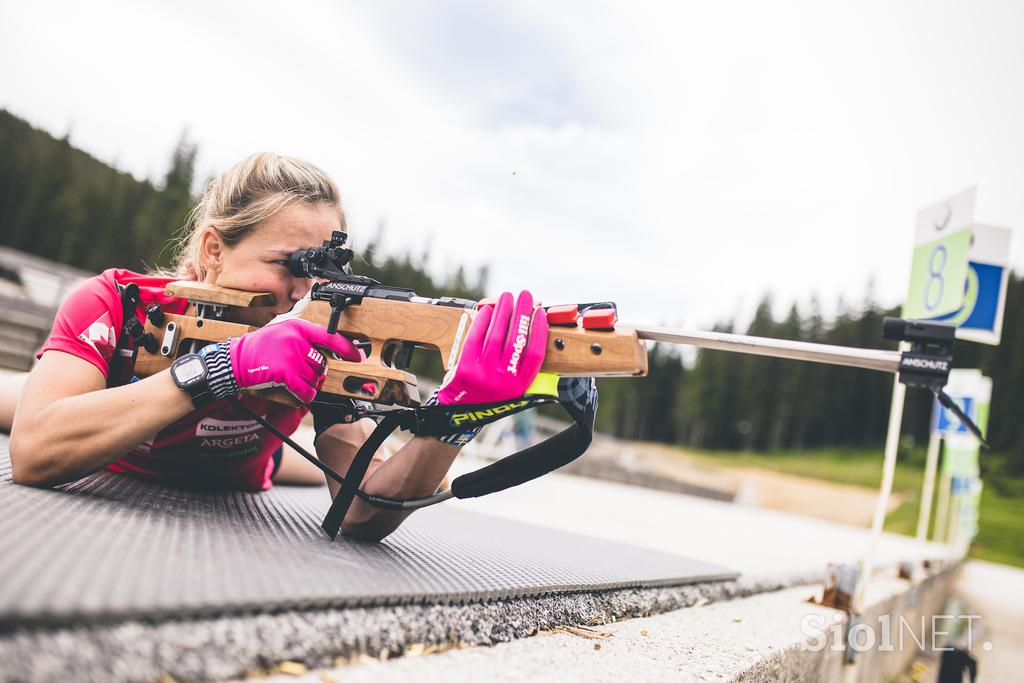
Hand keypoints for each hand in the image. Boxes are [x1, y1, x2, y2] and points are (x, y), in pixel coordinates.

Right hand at [228, 319, 361, 402]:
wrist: (234, 362)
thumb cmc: (257, 350)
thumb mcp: (280, 333)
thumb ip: (301, 340)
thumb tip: (323, 354)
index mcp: (296, 328)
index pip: (329, 336)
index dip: (346, 347)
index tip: (357, 355)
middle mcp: (296, 340)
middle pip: (321, 363)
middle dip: (313, 373)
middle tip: (296, 372)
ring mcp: (291, 356)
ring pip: (314, 378)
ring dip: (306, 384)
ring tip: (288, 379)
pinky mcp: (286, 374)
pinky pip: (307, 390)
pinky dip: (304, 395)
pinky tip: (294, 391)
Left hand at [437, 290, 546, 404]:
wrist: (459, 414)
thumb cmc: (489, 397)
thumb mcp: (513, 389)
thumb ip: (523, 365)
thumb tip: (532, 326)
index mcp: (520, 386)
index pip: (535, 354)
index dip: (539, 331)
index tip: (541, 313)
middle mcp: (504, 381)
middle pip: (517, 340)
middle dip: (522, 314)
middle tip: (526, 296)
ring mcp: (484, 375)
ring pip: (496, 336)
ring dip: (503, 312)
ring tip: (508, 297)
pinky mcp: (465, 369)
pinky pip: (476, 339)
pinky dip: (482, 322)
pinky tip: (488, 310)